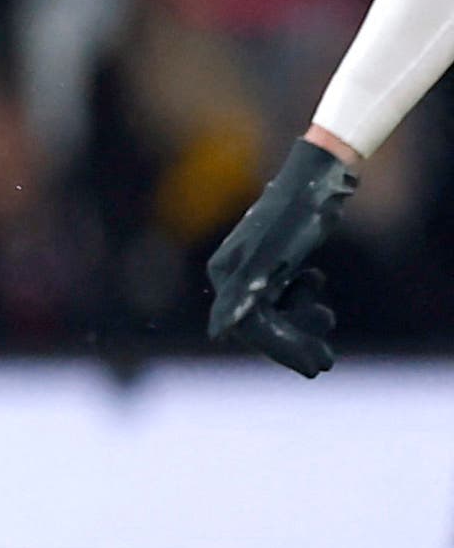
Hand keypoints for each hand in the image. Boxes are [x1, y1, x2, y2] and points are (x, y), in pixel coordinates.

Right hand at [206, 135, 355, 374]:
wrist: (318, 178)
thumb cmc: (294, 217)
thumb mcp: (272, 259)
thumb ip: (243, 295)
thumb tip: (219, 335)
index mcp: (225, 273)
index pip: (248, 326)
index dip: (281, 349)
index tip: (316, 368)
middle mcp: (234, 272)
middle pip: (263, 323)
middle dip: (297, 339)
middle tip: (328, 358)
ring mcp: (255, 266)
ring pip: (276, 310)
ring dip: (302, 319)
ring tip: (327, 317)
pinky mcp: (276, 259)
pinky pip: (284, 294)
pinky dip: (302, 298)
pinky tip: (315, 282)